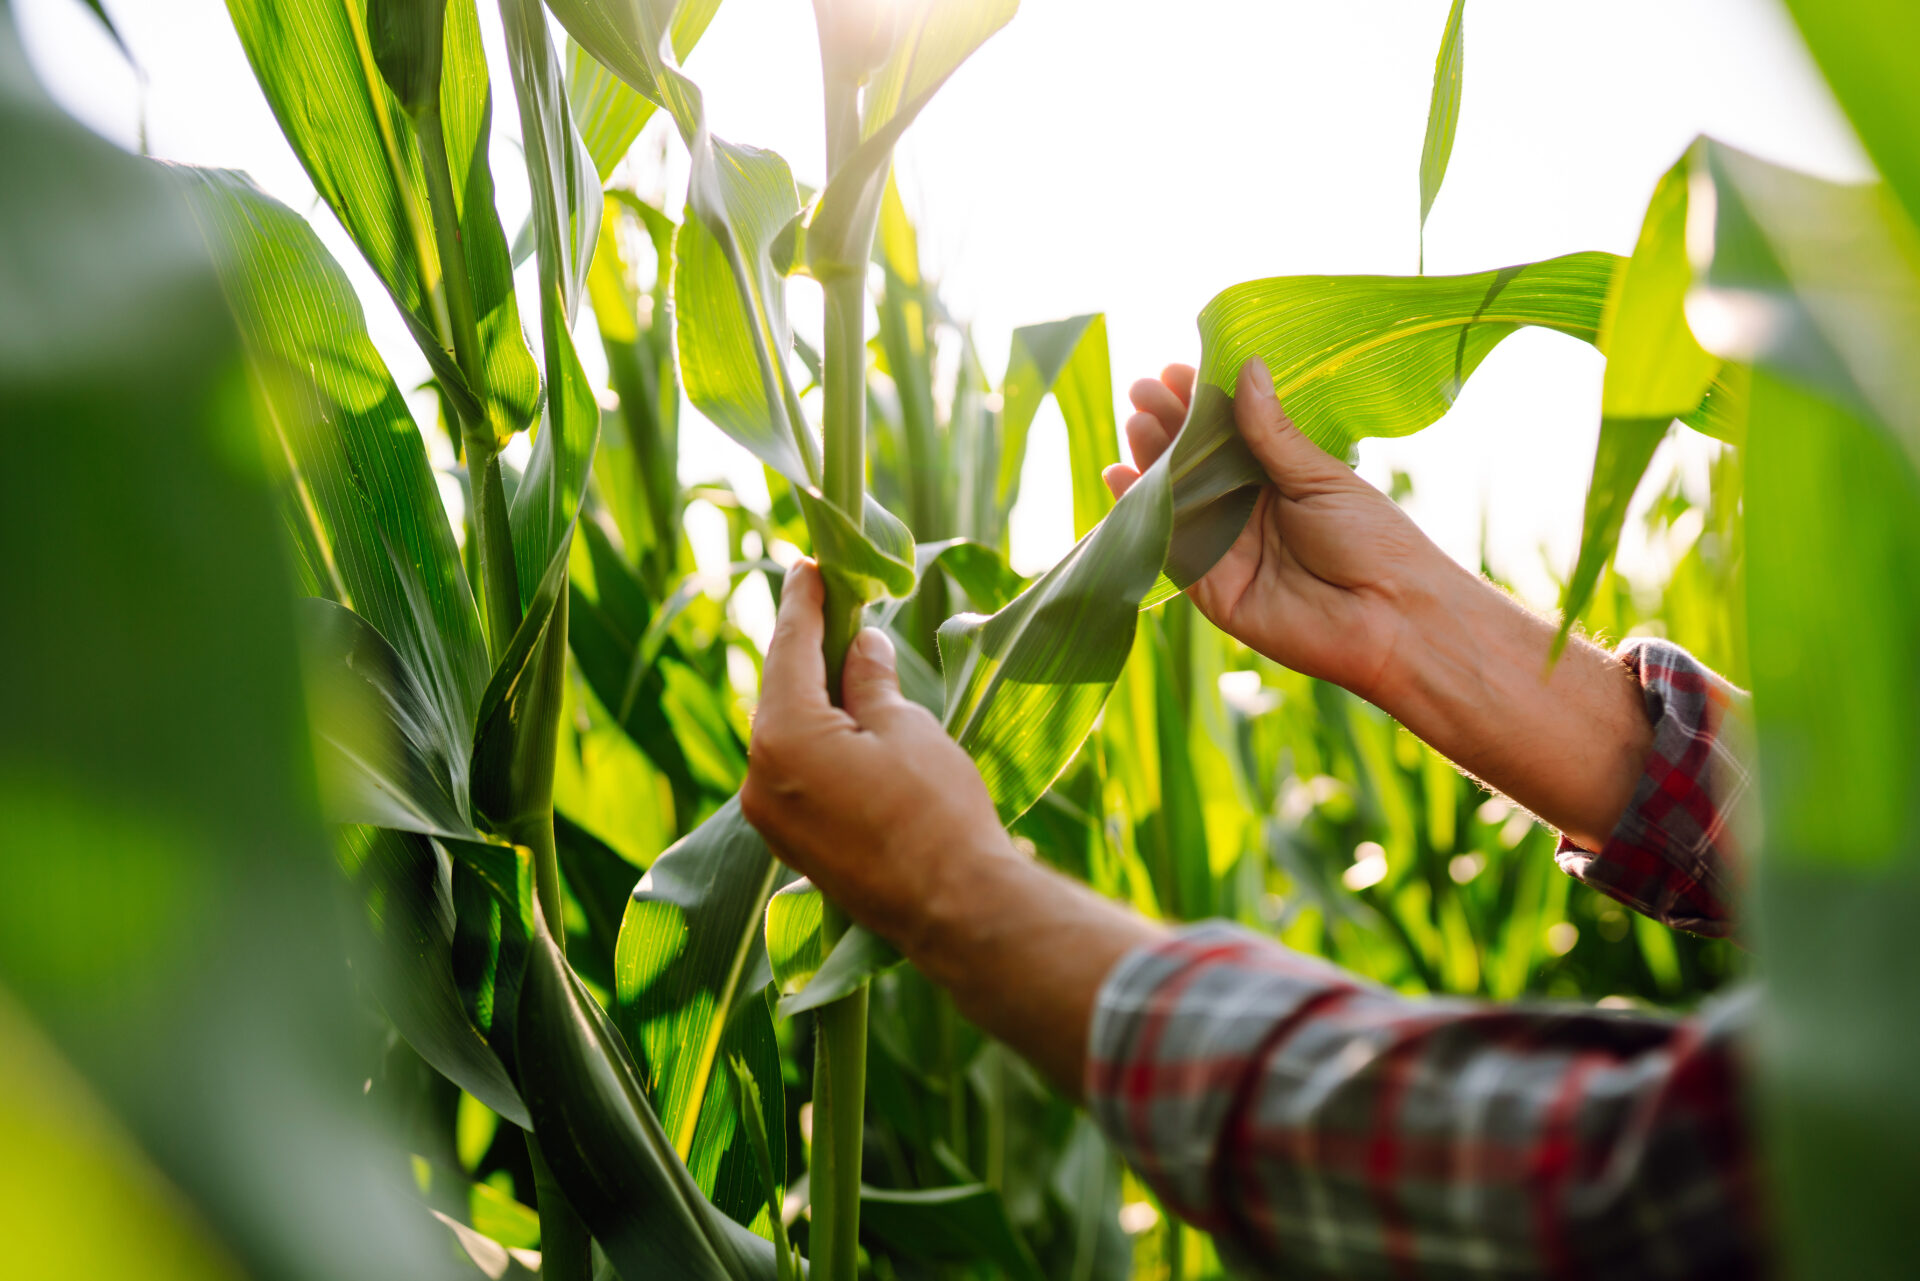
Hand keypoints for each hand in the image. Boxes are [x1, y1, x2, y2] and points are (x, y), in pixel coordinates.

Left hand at [740, 562, 1010, 946]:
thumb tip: (860, 645)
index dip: (803, 602)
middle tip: (830, 602)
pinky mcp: (793, 846)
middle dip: (806, 647)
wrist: (954, 908)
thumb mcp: (907, 727)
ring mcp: (770, 819)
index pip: (789, 648)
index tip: (810, 565)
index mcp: (782, 735)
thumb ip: (870, 681)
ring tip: (846, 659)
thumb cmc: (935, 810)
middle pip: (780, 692)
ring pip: (786, 735)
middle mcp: (758, 777)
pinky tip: (846, 723)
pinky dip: (816, 741)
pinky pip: (794, 774)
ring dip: (813, 697)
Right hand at [1104, 358, 1450, 701]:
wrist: (1391, 617)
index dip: (1200, 402)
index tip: (1174, 370)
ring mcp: (1225, 548)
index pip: (1227, 433)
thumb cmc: (1372, 541)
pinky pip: (1168, 546)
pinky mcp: (1209, 586)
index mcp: (1277, 478)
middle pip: (1195, 462)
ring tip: (1136, 421)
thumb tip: (1247, 367)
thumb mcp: (1319, 477)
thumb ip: (1272, 432)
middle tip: (1144, 390)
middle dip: (1167, 426)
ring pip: (1176, 499)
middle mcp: (1246, 510)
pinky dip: (1140, 513)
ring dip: (1150, 461)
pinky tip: (1119, 476)